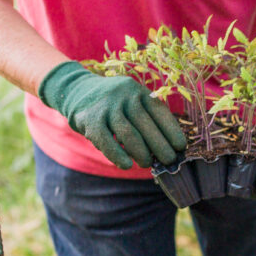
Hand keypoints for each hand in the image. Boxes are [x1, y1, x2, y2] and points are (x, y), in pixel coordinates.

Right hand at [38, 61, 185, 168]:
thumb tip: (168, 147)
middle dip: (160, 147)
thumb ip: (147, 117)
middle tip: (168, 161)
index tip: (180, 147)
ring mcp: (106, 106)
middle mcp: (124, 96)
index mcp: (138, 91)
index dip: (172, 131)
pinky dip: (118, 155)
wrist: (75, 90)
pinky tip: (126, 165)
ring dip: (142, 153)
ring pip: (129, 134)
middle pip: (147, 126)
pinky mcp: (90, 119)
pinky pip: (106, 140)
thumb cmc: (113, 104)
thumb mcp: (132, 101)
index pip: (159, 112)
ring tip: (147, 164)